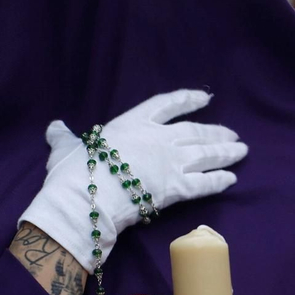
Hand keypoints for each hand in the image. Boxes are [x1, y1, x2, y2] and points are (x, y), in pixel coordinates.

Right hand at [17, 90, 245, 266]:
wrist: (87, 196)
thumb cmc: (74, 169)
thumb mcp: (65, 148)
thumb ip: (64, 138)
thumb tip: (54, 129)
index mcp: (133, 122)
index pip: (167, 104)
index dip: (187, 99)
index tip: (205, 98)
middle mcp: (159, 138)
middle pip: (196, 131)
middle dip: (216, 132)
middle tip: (232, 134)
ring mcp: (172, 162)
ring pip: (207, 154)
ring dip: (226, 153)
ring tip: (241, 151)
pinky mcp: (178, 188)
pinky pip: (205, 183)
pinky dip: (220, 180)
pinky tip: (231, 179)